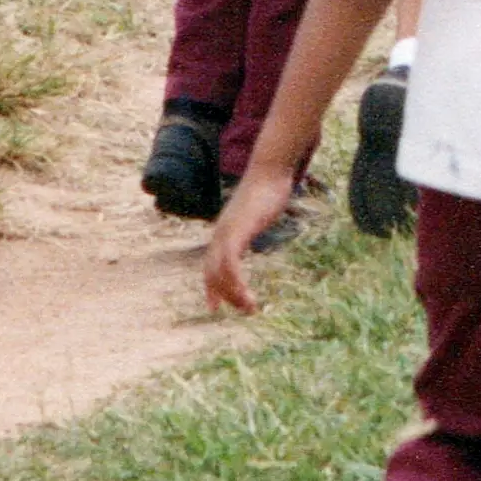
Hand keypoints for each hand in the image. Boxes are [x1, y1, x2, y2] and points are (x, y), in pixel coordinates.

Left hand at [203, 160, 313, 314]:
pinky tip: (245, 292)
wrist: (270, 170)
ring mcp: (227, 232)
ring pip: (220, 271)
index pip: (210, 264)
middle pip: (211, 272)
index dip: (212, 286)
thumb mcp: (257, 213)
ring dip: (233, 293)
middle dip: (223, 294)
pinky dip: (235, 280)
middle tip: (241, 310)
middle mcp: (221, 233)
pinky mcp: (237, 230)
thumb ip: (253, 222)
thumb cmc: (268, 188)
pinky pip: (230, 262)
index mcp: (225, 231)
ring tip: (250, 307)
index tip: (214, 306)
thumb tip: (258, 224)